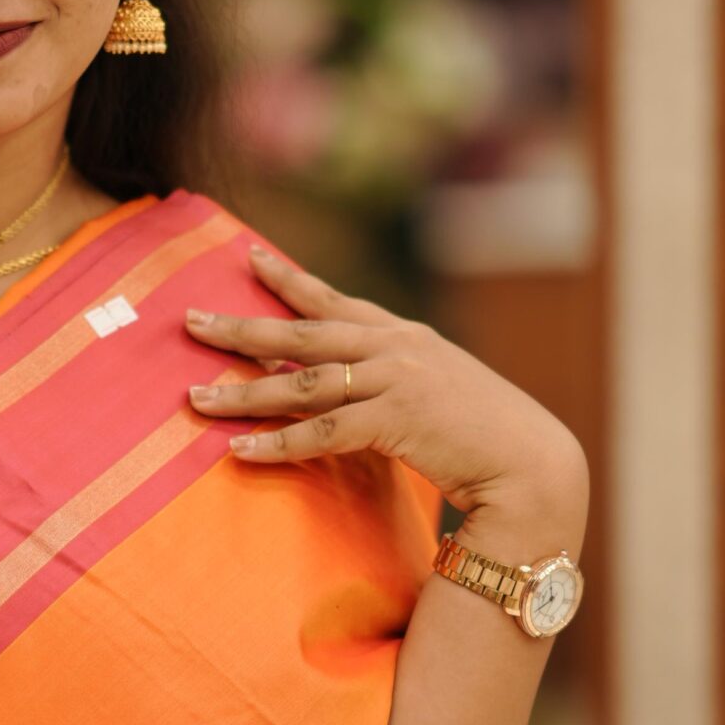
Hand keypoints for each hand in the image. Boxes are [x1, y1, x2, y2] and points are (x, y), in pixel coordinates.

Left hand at [185, 241, 587, 517]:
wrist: (534, 465)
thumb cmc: (486, 439)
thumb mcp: (438, 394)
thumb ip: (396, 382)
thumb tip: (353, 389)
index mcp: (406, 337)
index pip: (335, 301)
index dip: (289, 281)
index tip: (248, 258)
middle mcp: (396, 348)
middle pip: (302, 334)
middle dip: (241, 328)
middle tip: (190, 321)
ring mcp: (396, 381)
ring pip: (301, 383)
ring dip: (243, 392)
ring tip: (195, 398)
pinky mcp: (396, 421)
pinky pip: (321, 433)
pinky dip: (278, 444)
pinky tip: (239, 452)